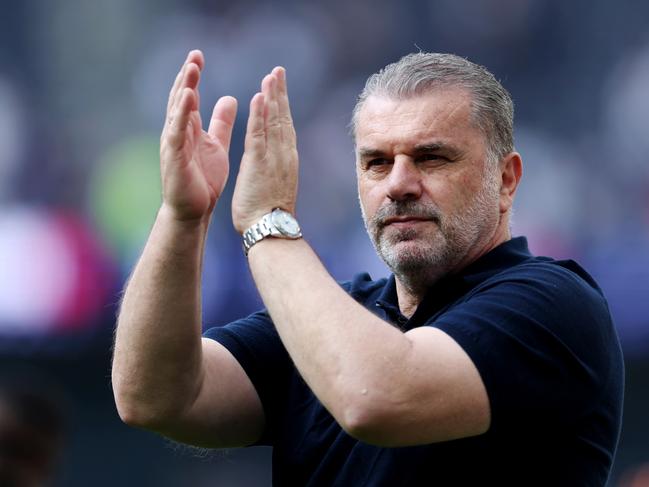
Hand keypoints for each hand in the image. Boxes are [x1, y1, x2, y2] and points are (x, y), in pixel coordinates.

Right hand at [160, 50, 237, 221]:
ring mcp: (174, 144)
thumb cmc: (203, 179)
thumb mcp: (215, 144)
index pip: (189, 96)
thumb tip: (229, 97)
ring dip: (184, 89)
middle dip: (187, 76)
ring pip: (177, 111)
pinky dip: (181, 114)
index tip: (199, 55)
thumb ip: (220, 122)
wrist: (194, 210)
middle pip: (180, 98)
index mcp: (189, 128)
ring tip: (191, 69)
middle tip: (195, 55)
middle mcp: (178, 132)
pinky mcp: (175, 157)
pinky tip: (187, 98)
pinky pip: (177, 132)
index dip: (192, 76)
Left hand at [231, 67, 298, 232]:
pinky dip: (259, 115)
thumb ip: (274, 169)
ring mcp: (273, 158)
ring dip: (272, 97)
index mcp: (285, 159)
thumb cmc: (269, 213)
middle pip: (283, 118)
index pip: (284, 126)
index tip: (278, 87)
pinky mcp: (259, 164)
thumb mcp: (275, 185)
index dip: (282, 105)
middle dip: (280, 93)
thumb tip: (273, 163)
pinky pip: (259, 135)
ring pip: (274, 122)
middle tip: (278, 71)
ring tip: (270, 76)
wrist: (270, 230)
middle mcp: (283, 155)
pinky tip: (259, 98)